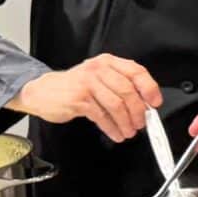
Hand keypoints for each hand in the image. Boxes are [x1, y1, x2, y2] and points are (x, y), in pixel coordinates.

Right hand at [8, 54, 161, 143]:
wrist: (42, 91)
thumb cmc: (74, 86)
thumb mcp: (98, 78)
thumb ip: (120, 85)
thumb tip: (144, 104)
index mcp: (108, 62)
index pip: (137, 71)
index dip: (149, 88)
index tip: (155, 103)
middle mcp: (99, 69)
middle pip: (128, 91)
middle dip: (138, 112)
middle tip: (141, 124)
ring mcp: (88, 84)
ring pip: (117, 105)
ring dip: (126, 122)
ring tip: (128, 132)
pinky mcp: (79, 99)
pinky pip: (102, 116)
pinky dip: (112, 128)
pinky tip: (115, 134)